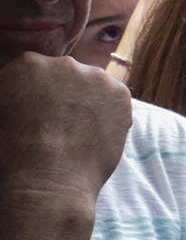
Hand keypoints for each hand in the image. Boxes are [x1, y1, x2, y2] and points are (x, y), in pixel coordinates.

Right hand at [0, 53, 129, 203]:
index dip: (39, 94)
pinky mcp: (119, 91)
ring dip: (88, 101)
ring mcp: (95, 76)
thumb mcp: (1, 113)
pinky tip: (96, 133)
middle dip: (64, 94)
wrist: (49, 176)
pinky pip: (115, 99)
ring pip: (93, 85)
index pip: (38, 72)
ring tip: (78, 131)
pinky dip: (109, 113)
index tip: (40, 112)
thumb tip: (27, 101)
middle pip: (67, 75)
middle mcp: (63, 62)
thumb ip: (15, 94)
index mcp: (28, 63)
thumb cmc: (14, 152)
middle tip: (60, 123)